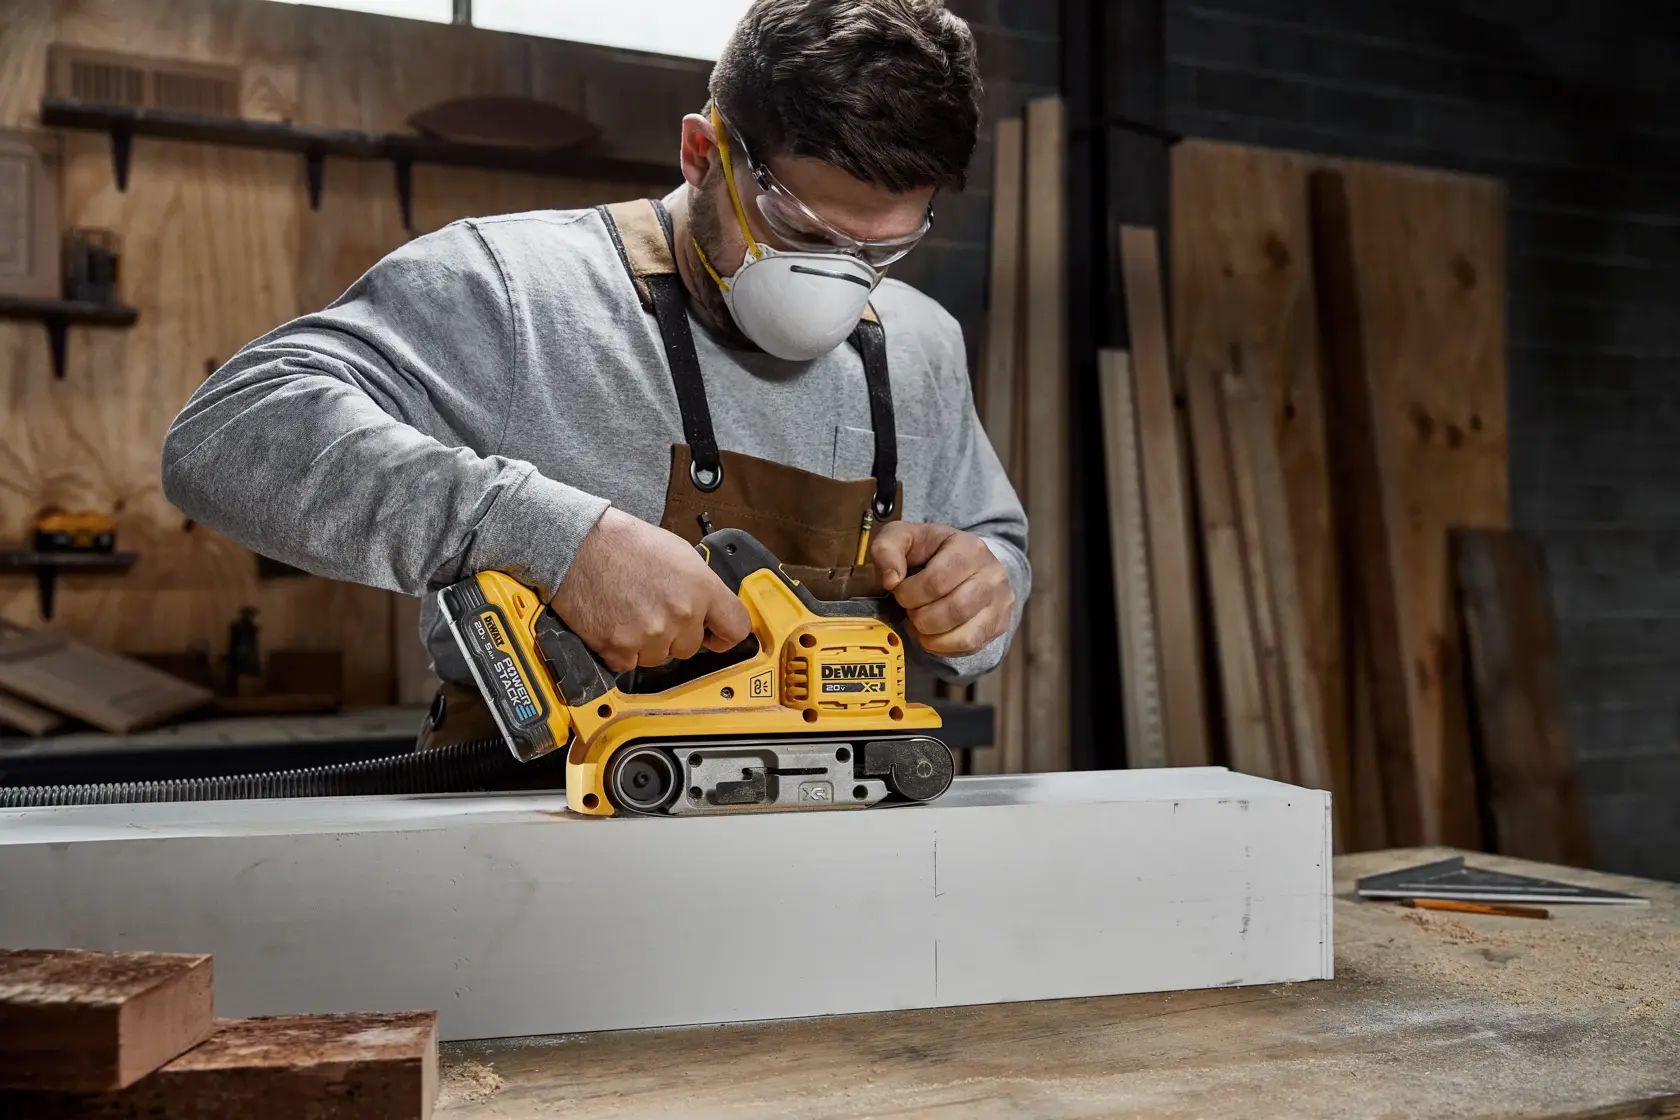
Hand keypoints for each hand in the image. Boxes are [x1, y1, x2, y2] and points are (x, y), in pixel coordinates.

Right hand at [552, 509, 752, 672]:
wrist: (579, 545)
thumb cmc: (625, 543)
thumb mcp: (680, 553)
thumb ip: (701, 587)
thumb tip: (710, 610)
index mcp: (701, 588)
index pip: (736, 629)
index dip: (724, 634)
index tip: (714, 635)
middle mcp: (680, 615)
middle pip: (691, 647)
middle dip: (676, 634)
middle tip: (654, 609)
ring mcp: (650, 635)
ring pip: (660, 658)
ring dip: (648, 643)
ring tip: (631, 611)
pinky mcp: (619, 649)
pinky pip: (630, 665)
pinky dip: (622, 650)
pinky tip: (615, 623)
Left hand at [871, 521, 1013, 656]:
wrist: (963, 560)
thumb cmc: (929, 551)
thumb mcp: (903, 538)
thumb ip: (886, 550)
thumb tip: (890, 580)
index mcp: (969, 547)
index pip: (937, 581)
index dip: (910, 594)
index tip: (899, 591)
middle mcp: (992, 573)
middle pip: (954, 609)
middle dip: (920, 617)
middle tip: (911, 610)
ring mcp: (1000, 600)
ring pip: (966, 635)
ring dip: (932, 636)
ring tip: (921, 624)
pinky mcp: (1000, 623)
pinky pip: (971, 646)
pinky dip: (944, 647)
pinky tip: (933, 635)